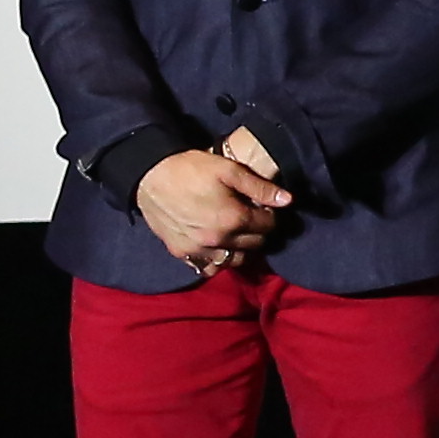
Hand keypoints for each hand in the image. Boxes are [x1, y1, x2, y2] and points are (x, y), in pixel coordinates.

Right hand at [134, 144, 286, 275]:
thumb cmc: (190, 169)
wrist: (150, 175)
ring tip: (236, 233)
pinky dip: (216, 261)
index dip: (269, 216)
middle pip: (254, 245)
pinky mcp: (181, 253)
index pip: (268, 227)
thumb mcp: (229, 170)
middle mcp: (218, 240)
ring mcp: (198, 250)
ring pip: (233, 261)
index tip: (262, 207)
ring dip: (241, 249)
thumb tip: (288, 200)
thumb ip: (260, 187)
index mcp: (233, 219)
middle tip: (251, 218)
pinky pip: (207, 268)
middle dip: (258, 232)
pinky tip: (216, 246)